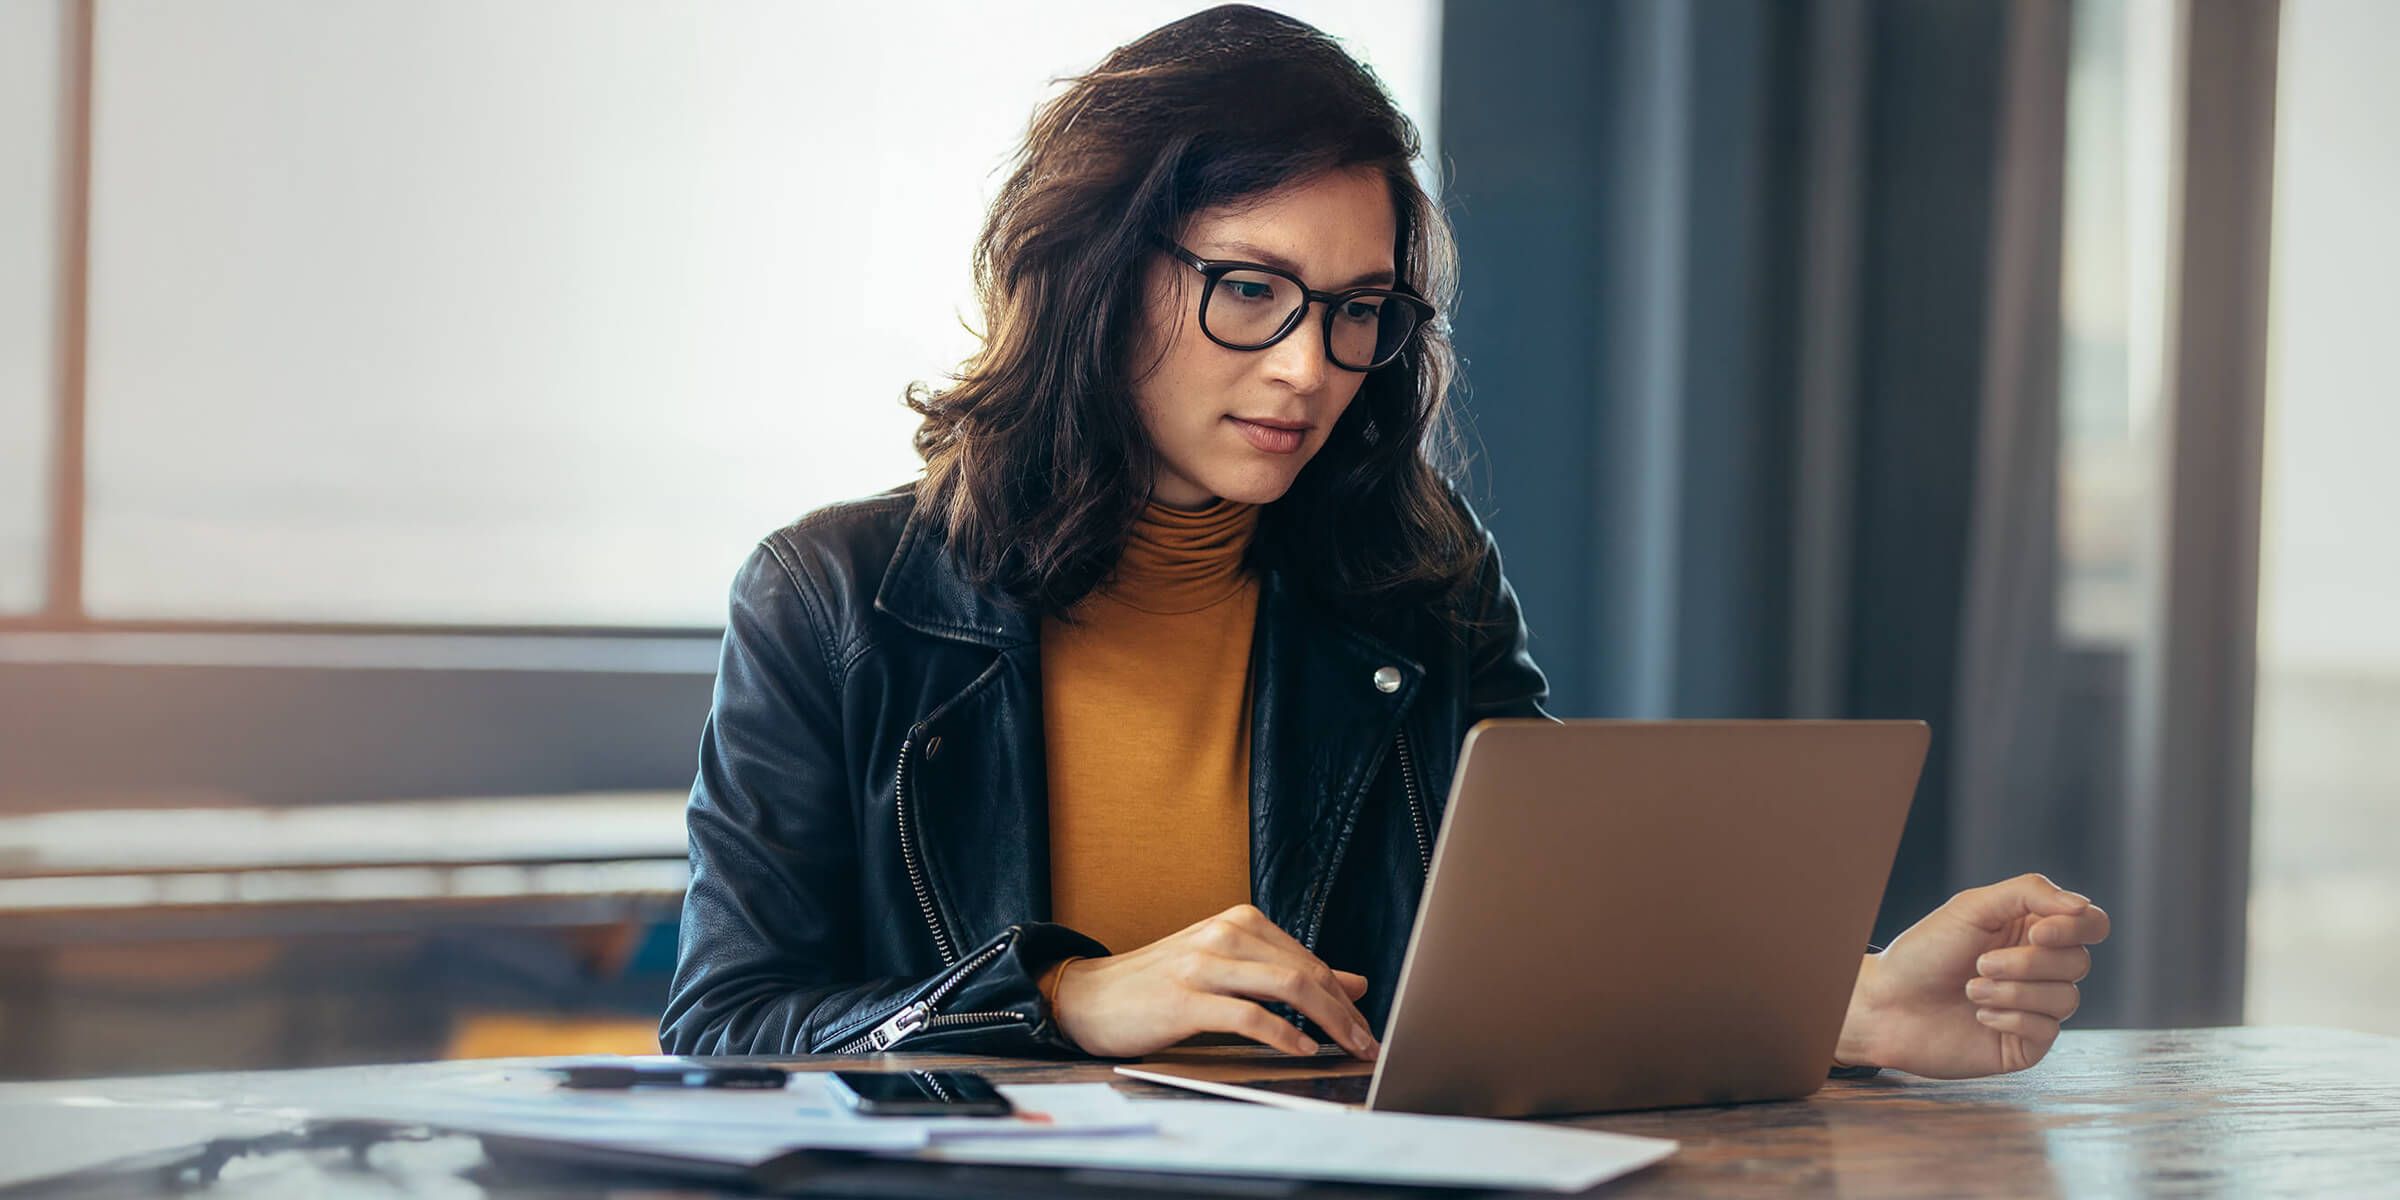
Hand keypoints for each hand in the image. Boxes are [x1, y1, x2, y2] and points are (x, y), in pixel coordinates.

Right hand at [1048, 904, 1379, 1059]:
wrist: (1090, 996)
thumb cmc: (1161, 985)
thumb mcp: (1228, 968)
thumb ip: (1286, 971)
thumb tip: (1353, 983)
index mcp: (1239, 922)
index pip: (1309, 959)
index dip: (1344, 997)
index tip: (1366, 1027)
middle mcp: (1225, 933)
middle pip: (1306, 972)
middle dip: (1345, 1012)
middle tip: (1367, 1043)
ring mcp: (1204, 963)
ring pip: (1287, 987)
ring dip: (1328, 1022)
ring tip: (1346, 1048)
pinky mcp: (1185, 999)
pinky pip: (1248, 1015)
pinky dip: (1283, 1034)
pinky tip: (1301, 1049)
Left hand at [1836, 873, 2110, 1078]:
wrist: (1887, 1004)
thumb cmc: (1925, 951)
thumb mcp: (1973, 907)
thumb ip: (2030, 893)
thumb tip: (2083, 907)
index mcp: (2033, 930)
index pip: (2091, 924)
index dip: (2076, 928)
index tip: (2037, 933)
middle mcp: (2041, 968)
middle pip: (2079, 962)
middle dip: (2028, 963)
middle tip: (1980, 963)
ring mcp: (2036, 1007)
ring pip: (2067, 998)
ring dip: (2013, 991)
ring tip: (1971, 989)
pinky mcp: (2026, 1043)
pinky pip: (2048, 1030)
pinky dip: (2011, 1018)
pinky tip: (1979, 1015)